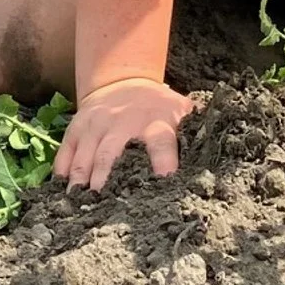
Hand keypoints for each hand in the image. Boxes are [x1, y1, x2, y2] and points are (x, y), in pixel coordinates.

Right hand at [54, 76, 196, 192]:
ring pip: (86, 153)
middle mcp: (123, 122)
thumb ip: (197, 128)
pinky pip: (66, 151)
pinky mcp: (77, 127)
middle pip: (112, 151)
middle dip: (107, 177)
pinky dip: (63, 171)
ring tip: (79, 202)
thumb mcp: (181, 111)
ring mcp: (97, 124)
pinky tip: (62, 191)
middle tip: (104, 202)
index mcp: (156, 122)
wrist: (123, 82)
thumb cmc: (158, 108)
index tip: (163, 182)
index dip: (163, 160)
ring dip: (82, 178)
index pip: (160, 141)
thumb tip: (222, 145)